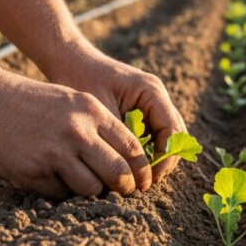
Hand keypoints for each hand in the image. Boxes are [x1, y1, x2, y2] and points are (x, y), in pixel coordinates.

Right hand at [0, 69, 151, 198]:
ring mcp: (54, 152)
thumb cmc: (35, 104)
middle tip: (122, 192)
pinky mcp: (33, 171)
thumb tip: (129, 164)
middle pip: (119, 173)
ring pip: (92, 189)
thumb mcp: (75, 102)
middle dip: (125, 188)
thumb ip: (101, 128)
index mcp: (92, 113)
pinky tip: (51, 178)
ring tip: (82, 184)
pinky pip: (61, 194)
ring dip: (91, 193)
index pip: (133, 149)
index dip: (142, 170)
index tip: (142, 181)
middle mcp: (77, 132)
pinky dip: (61, 192)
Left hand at [46, 42, 187, 183]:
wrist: (70, 61)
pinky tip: (129, 167)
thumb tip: (130, 170)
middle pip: (176, 137)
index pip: (173, 131)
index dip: (165, 158)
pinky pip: (153, 136)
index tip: (148, 178)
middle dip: (163, 162)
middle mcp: (157, 97)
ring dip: (156, 159)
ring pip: (167, 139)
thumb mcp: (99, 112)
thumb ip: (118, 138)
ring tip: (137, 178)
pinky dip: (146, 153)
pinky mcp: (143, 111)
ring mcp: (152, 104)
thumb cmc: (81, 80)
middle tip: (144, 184)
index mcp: (152, 91)